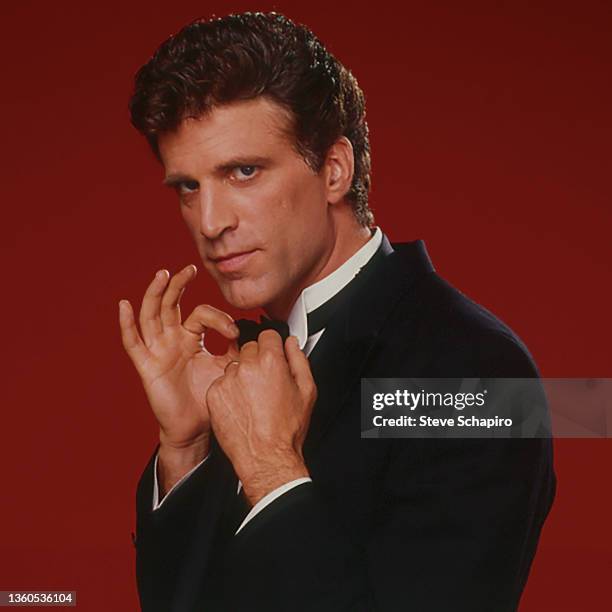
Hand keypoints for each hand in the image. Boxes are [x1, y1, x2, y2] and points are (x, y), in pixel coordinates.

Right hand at [119, 265, 239, 454]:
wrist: (196, 428)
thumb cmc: (208, 398)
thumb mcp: (226, 368)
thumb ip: (236, 349)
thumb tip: (251, 333)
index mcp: (191, 338)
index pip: (201, 314)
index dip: (218, 318)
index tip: (234, 332)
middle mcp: (172, 339)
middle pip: (171, 304)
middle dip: (179, 285)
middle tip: (190, 269)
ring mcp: (157, 350)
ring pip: (152, 315)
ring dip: (156, 293)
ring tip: (163, 274)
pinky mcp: (146, 366)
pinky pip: (133, 343)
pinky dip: (126, 324)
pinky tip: (125, 305)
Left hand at [206, 330, 317, 504]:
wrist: (265, 457)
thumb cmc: (286, 429)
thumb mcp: (307, 390)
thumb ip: (299, 359)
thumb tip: (292, 343)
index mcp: (271, 361)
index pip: (268, 335)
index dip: (273, 346)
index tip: (274, 356)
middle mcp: (246, 366)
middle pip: (249, 348)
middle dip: (257, 360)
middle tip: (265, 382)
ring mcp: (227, 379)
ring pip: (234, 365)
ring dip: (242, 374)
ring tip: (253, 397)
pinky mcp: (213, 393)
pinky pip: (221, 381)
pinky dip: (229, 390)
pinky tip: (241, 405)